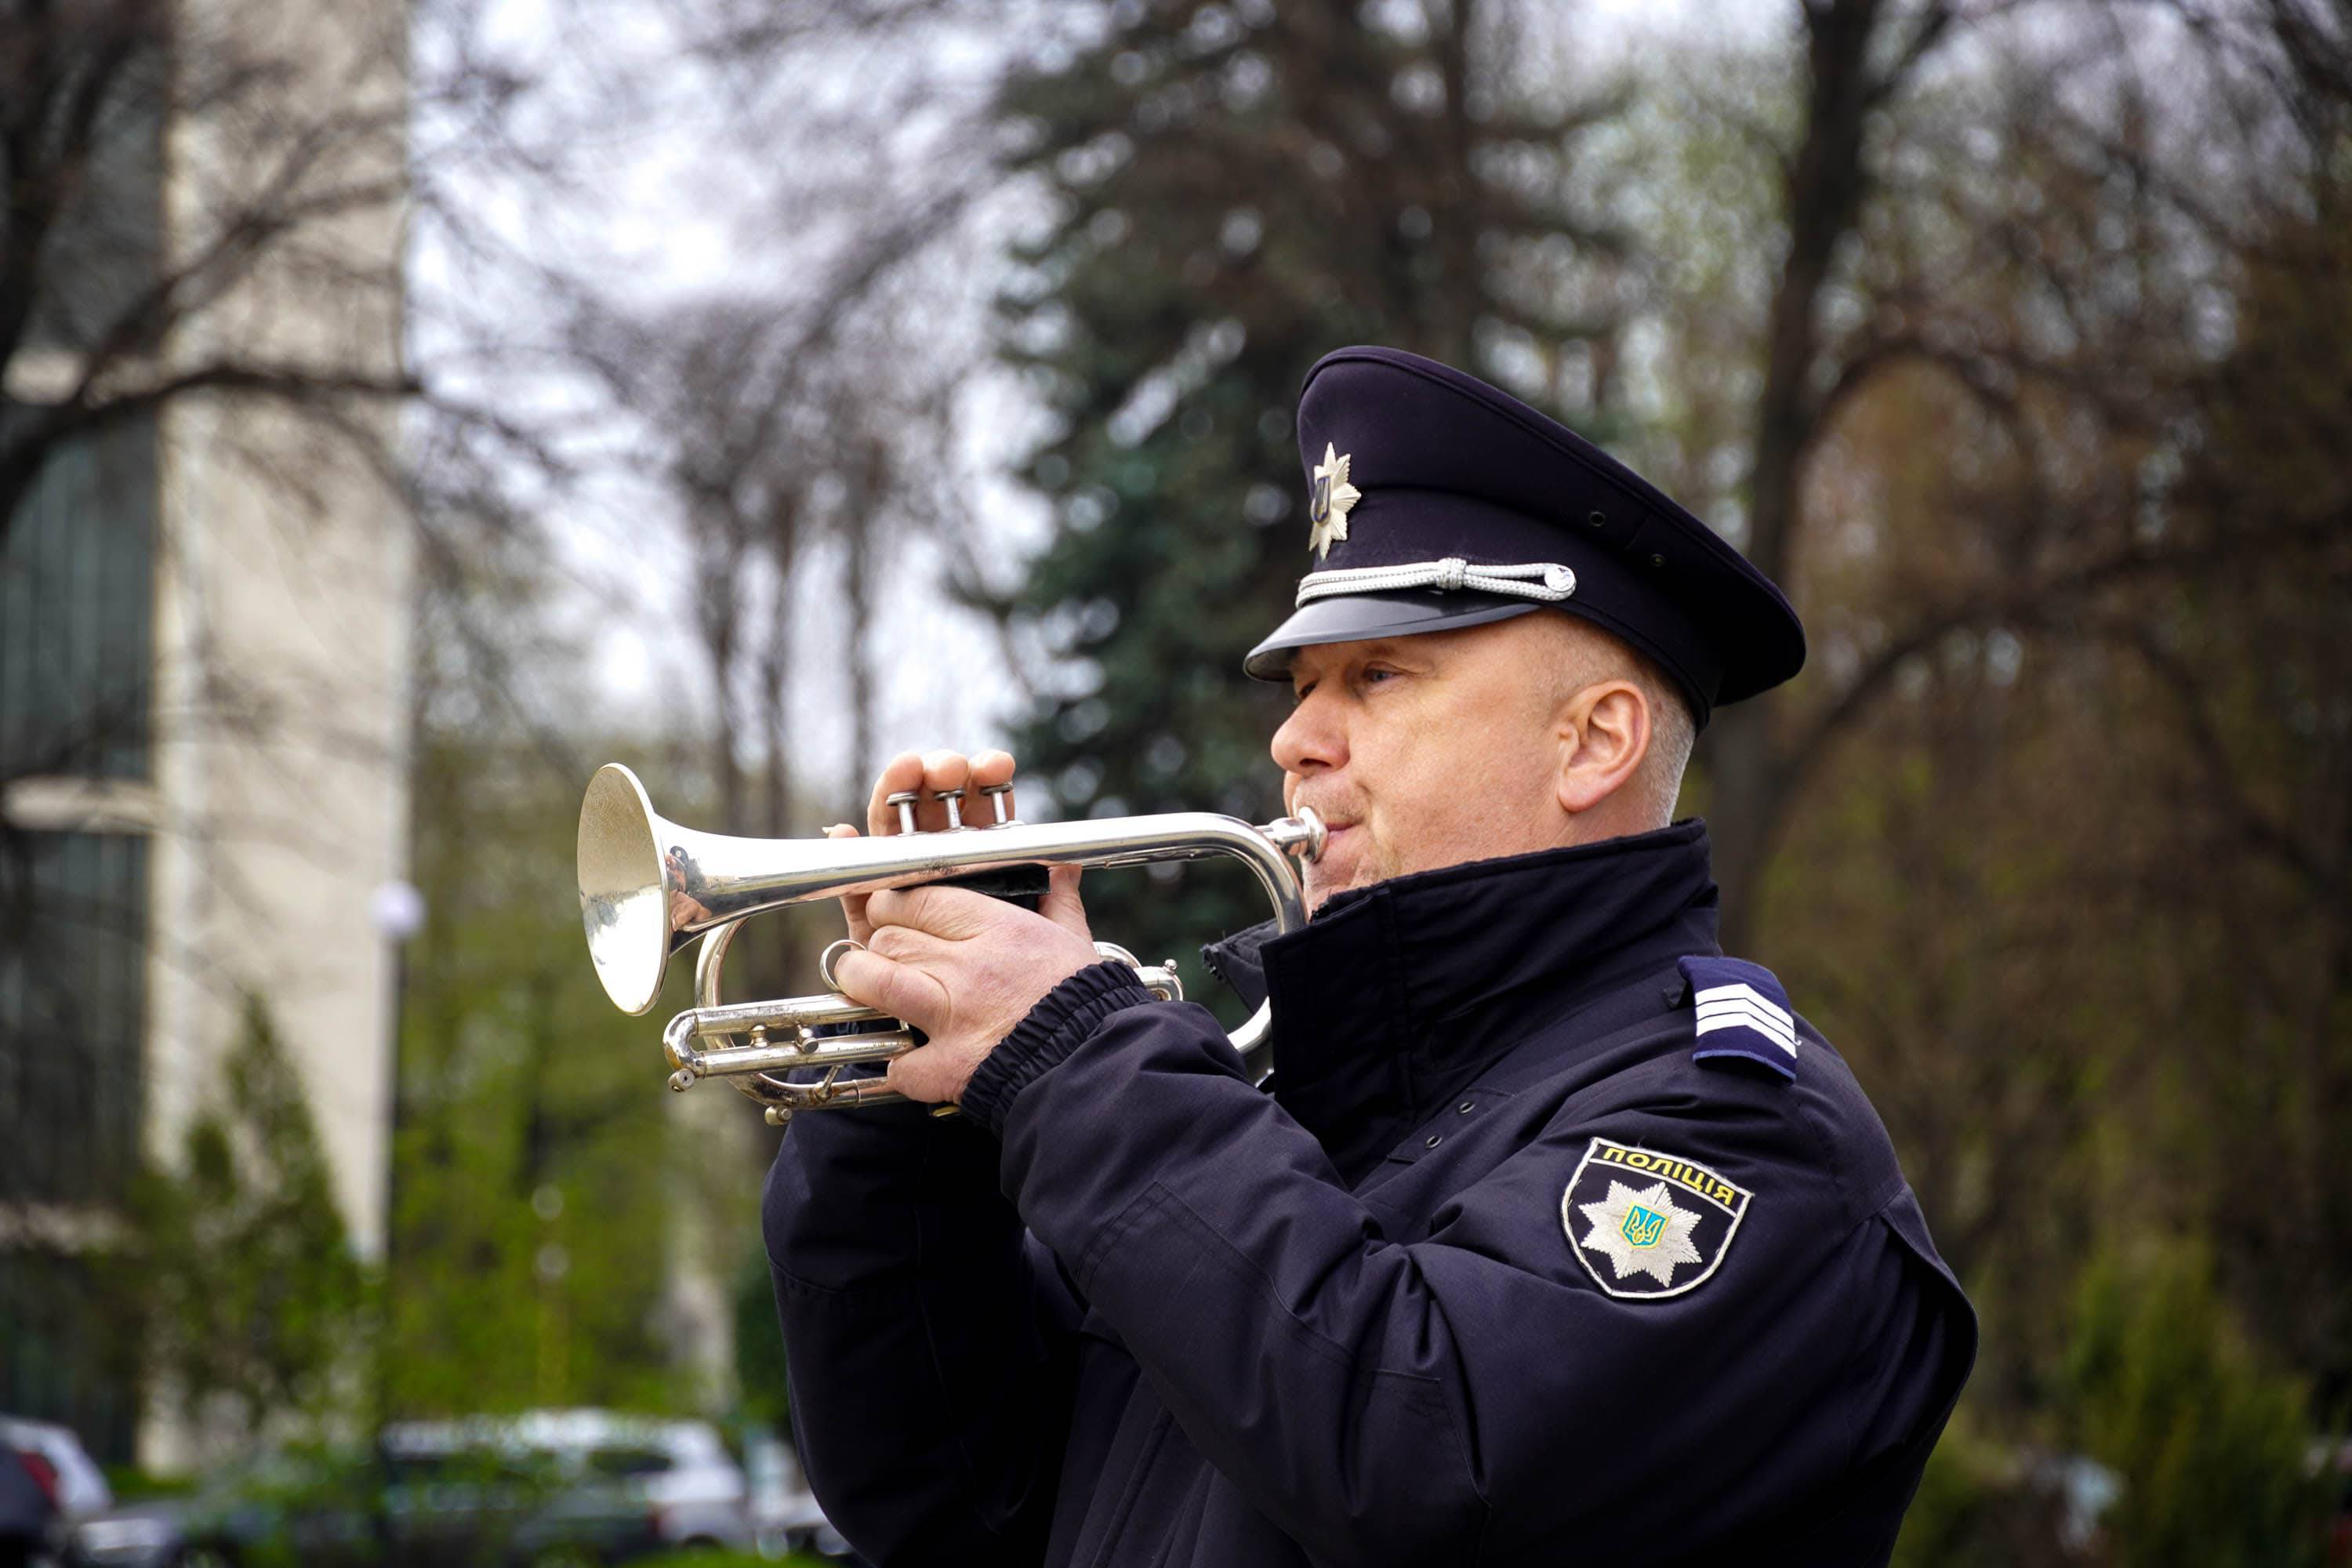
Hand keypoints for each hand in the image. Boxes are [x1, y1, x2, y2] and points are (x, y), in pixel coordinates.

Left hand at [822, 749, 1099, 1103]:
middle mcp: (966, 964)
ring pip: (872, 981)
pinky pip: (897, 1061)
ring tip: (869, 988)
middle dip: (877, 941)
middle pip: (887, 935)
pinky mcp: (946, 1066)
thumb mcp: (1075, 938)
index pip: (917, 897)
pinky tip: (911, 1060)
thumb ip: (1058, 899)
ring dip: (863, 983)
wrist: (1100, 1064)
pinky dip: (900, 1064)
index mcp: (996, 927)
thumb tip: (1061, 867)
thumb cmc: (1090, 1001)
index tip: (892, 910)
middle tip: (882, 950)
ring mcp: (950, 1015)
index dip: (893, 902)